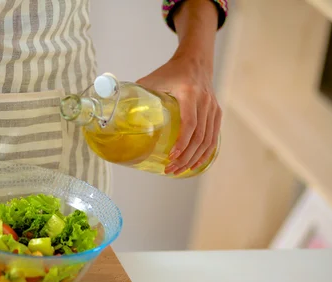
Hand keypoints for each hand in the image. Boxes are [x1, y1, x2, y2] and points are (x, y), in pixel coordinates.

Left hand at [136, 55, 220, 174]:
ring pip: (208, 140)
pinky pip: (213, 137)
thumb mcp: (152, 79)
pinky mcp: (216, 113)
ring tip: (179, 170)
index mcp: (189, 93)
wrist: (195, 60)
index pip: (190, 122)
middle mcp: (204, 101)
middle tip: (171, 169)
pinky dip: (205, 153)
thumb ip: (136, 93)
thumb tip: (115, 109)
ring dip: (194, 158)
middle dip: (185, 157)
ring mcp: (213, 108)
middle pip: (199, 136)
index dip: (182, 142)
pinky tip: (195, 163)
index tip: (171, 156)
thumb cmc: (171, 71)